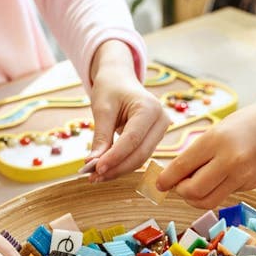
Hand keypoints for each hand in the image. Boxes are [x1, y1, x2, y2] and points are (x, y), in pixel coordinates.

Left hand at [87, 40, 167, 181]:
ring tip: (96, 176)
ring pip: (140, 158)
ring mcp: (161, 130)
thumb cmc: (111, 88)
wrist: (120, 78)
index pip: (132, 140)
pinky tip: (105, 169)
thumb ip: (101, 137)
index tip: (95, 169)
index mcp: (150, 108)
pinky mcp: (154, 138)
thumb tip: (93, 163)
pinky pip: (139, 155)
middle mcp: (161, 120)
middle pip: (140, 154)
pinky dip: (122, 164)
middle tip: (93, 177)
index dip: (115, 157)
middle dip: (116, 168)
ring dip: (118, 169)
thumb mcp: (102, 109)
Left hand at [155, 98, 255, 208]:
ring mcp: (242, 176)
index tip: (159, 184)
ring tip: (196, 186)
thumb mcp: (220, 130)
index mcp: (215, 140)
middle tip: (179, 185)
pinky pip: (225, 195)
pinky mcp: (252, 185)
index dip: (165, 180)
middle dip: (181, 192)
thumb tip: (176, 176)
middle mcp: (229, 160)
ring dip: (196, 198)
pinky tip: (222, 176)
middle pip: (192, 192)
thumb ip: (199, 153)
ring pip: (208, 201)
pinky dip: (217, 190)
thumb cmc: (250, 122)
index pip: (181, 168)